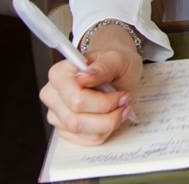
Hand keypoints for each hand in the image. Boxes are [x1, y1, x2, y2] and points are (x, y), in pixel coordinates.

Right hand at [39, 28, 142, 145]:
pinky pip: (84, 140)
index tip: (122, 95)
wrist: (116, 68)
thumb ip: (102, 67)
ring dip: (107, 124)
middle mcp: (52, 95)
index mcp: (59, 74)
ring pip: (80, 132)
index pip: (76, 100)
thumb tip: (84, 77)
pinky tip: (111, 116)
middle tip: (125, 103)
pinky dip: (104, 131)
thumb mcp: (117, 59)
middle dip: (107, 116)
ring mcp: (56, 114)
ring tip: (121, 108)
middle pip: (76, 120)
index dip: (103, 102)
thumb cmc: (114, 62)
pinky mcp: (65, 128)